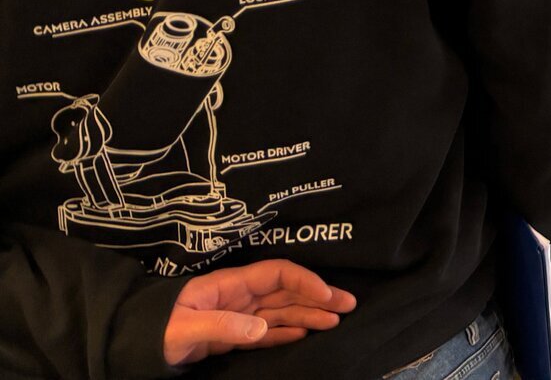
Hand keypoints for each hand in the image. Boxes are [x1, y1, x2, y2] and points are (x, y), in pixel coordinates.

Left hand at [164, 260, 355, 365]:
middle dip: (318, 296)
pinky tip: (306, 333)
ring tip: (336, 321)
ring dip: (309, 314)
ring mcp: (236, 316)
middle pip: (286, 292)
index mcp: (228, 285)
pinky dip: (288, 332)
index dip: (304, 281)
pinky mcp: (231, 336)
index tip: (326, 295)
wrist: (129, 347)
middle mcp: (237, 297)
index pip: (276, 274)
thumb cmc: (154, 331)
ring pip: (281, 312)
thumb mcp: (184, 328)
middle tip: (349, 305)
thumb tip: (262, 329)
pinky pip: (267, 332)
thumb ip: (223, 326)